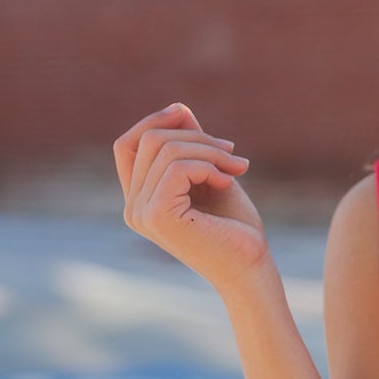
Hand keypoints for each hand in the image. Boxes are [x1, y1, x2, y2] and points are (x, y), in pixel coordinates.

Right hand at [113, 101, 269, 295]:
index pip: (126, 145)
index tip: (185, 113)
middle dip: (195, 136)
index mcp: (140, 201)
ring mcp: (141, 213)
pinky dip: (209, 166)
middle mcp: (133, 209)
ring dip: (210, 151)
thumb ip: (191, 146)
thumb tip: (178, 108)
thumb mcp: (211, 176)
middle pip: (149, 140)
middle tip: (232, 153)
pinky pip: (178, 167)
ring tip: (237, 168)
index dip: (152, 121)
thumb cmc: (236, 230)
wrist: (252, 270)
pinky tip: (228, 183)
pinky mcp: (158, 215)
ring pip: (165, 149)